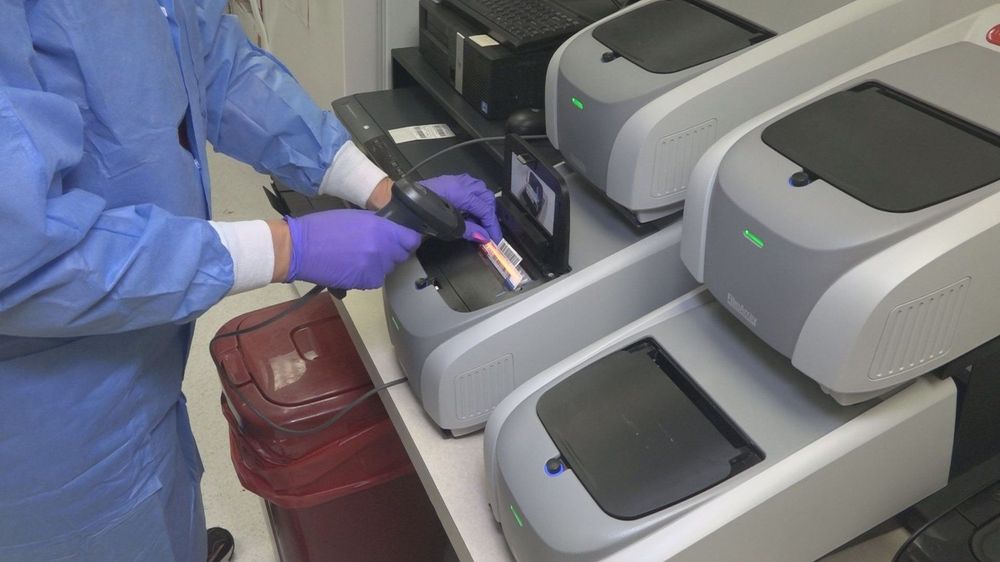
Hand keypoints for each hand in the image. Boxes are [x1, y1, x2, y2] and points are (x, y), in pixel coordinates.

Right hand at [282, 210, 420, 289]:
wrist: (299, 249)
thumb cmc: (322, 228)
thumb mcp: (355, 217)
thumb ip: (378, 225)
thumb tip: (393, 231)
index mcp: (380, 229)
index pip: (411, 239)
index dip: (407, 239)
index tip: (403, 239)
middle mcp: (381, 249)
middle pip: (401, 255)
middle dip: (392, 251)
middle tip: (374, 247)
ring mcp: (374, 268)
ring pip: (388, 268)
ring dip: (380, 264)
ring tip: (359, 257)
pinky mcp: (364, 282)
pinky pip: (376, 280)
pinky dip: (368, 275)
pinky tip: (353, 267)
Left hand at [421, 174, 502, 242]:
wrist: (404, 208)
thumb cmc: (423, 214)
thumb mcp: (450, 226)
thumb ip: (470, 230)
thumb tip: (483, 236)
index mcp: (463, 193)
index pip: (486, 209)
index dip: (492, 225)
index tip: (493, 237)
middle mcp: (460, 184)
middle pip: (486, 196)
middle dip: (490, 213)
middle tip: (488, 229)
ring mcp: (454, 181)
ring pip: (478, 188)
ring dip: (483, 203)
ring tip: (480, 219)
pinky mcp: (447, 182)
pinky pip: (468, 186)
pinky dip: (473, 197)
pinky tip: (469, 209)